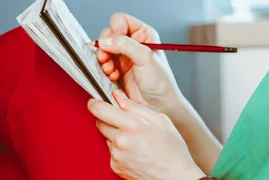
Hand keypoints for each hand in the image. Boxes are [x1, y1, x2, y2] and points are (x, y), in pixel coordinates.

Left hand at [88, 90, 205, 179]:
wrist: (173, 176)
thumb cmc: (172, 149)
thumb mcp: (160, 120)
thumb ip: (135, 106)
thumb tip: (118, 96)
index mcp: (132, 125)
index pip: (101, 110)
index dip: (95, 103)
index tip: (95, 101)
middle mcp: (121, 140)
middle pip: (100, 122)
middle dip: (108, 119)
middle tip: (125, 121)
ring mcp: (116, 155)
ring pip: (107, 137)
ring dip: (116, 134)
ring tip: (136, 139)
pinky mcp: (115, 166)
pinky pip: (112, 151)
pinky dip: (120, 149)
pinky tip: (135, 150)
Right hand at [96, 13, 184, 116]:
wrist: (157, 106)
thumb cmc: (160, 82)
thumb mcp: (146, 59)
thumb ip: (126, 45)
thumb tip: (105, 40)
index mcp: (144, 34)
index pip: (121, 20)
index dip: (116, 28)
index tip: (116, 41)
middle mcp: (132, 43)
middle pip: (108, 34)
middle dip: (105, 46)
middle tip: (108, 59)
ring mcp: (122, 56)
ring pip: (102, 49)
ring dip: (103, 59)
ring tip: (111, 70)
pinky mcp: (115, 69)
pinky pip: (100, 63)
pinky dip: (103, 70)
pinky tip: (112, 77)